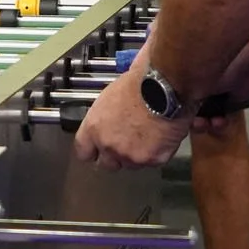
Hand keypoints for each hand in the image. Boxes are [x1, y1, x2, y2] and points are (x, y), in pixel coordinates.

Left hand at [73, 65, 190, 171]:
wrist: (166, 89)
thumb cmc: (140, 84)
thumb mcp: (112, 93)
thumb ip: (106, 112)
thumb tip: (111, 106)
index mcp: (94, 128)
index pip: (83, 151)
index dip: (92, 150)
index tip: (97, 149)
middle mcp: (109, 145)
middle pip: (106, 163)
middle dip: (115, 156)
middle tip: (127, 142)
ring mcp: (131, 156)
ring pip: (131, 164)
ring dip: (137, 155)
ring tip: (147, 136)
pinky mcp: (152, 160)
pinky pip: (152, 162)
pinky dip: (156, 153)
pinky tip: (161, 138)